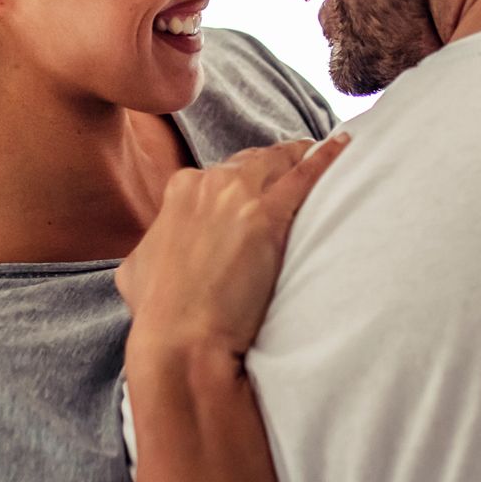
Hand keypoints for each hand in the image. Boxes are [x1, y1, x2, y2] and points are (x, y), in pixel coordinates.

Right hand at [116, 134, 350, 361]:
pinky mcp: (269, 217)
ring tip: (322, 150)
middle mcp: (209, 184)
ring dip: (300, 155)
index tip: (254, 186)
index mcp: (180, 190)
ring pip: (280, 162)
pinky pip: (305, 176)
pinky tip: (343, 145)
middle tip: (295, 161)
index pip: (220, 172)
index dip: (240, 179)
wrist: (181, 336)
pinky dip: (326, 158)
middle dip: (274, 162)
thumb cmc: (159, 311)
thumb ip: (154, 243)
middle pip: (253, 162)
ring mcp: (240, 196)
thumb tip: (157, 248)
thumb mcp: (137, 266)